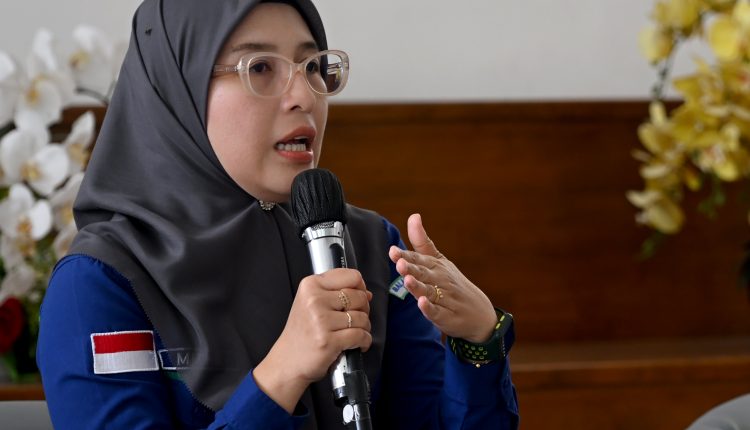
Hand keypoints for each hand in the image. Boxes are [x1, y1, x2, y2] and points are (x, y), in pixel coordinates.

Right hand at [253, 268, 372, 412]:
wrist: (286, 362)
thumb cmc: (301, 333)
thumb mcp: (311, 303)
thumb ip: (336, 293)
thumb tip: (366, 293)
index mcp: (310, 285)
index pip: (351, 276)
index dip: (360, 287)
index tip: (358, 297)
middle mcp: (314, 300)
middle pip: (359, 296)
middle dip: (364, 309)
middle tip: (355, 319)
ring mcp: (321, 320)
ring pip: (362, 317)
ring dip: (364, 328)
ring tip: (353, 333)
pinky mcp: (328, 340)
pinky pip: (360, 335)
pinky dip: (364, 341)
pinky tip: (357, 344)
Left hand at [389, 214, 496, 343]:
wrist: (479, 312)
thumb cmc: (453, 283)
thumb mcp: (438, 261)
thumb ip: (421, 241)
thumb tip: (414, 215)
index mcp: (436, 266)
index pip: (419, 259)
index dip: (405, 256)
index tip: (393, 251)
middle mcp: (440, 280)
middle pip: (424, 274)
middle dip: (411, 269)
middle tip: (399, 263)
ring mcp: (445, 299)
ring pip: (430, 292)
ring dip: (418, 286)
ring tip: (408, 280)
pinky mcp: (447, 317)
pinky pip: (438, 312)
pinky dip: (430, 308)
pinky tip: (422, 303)